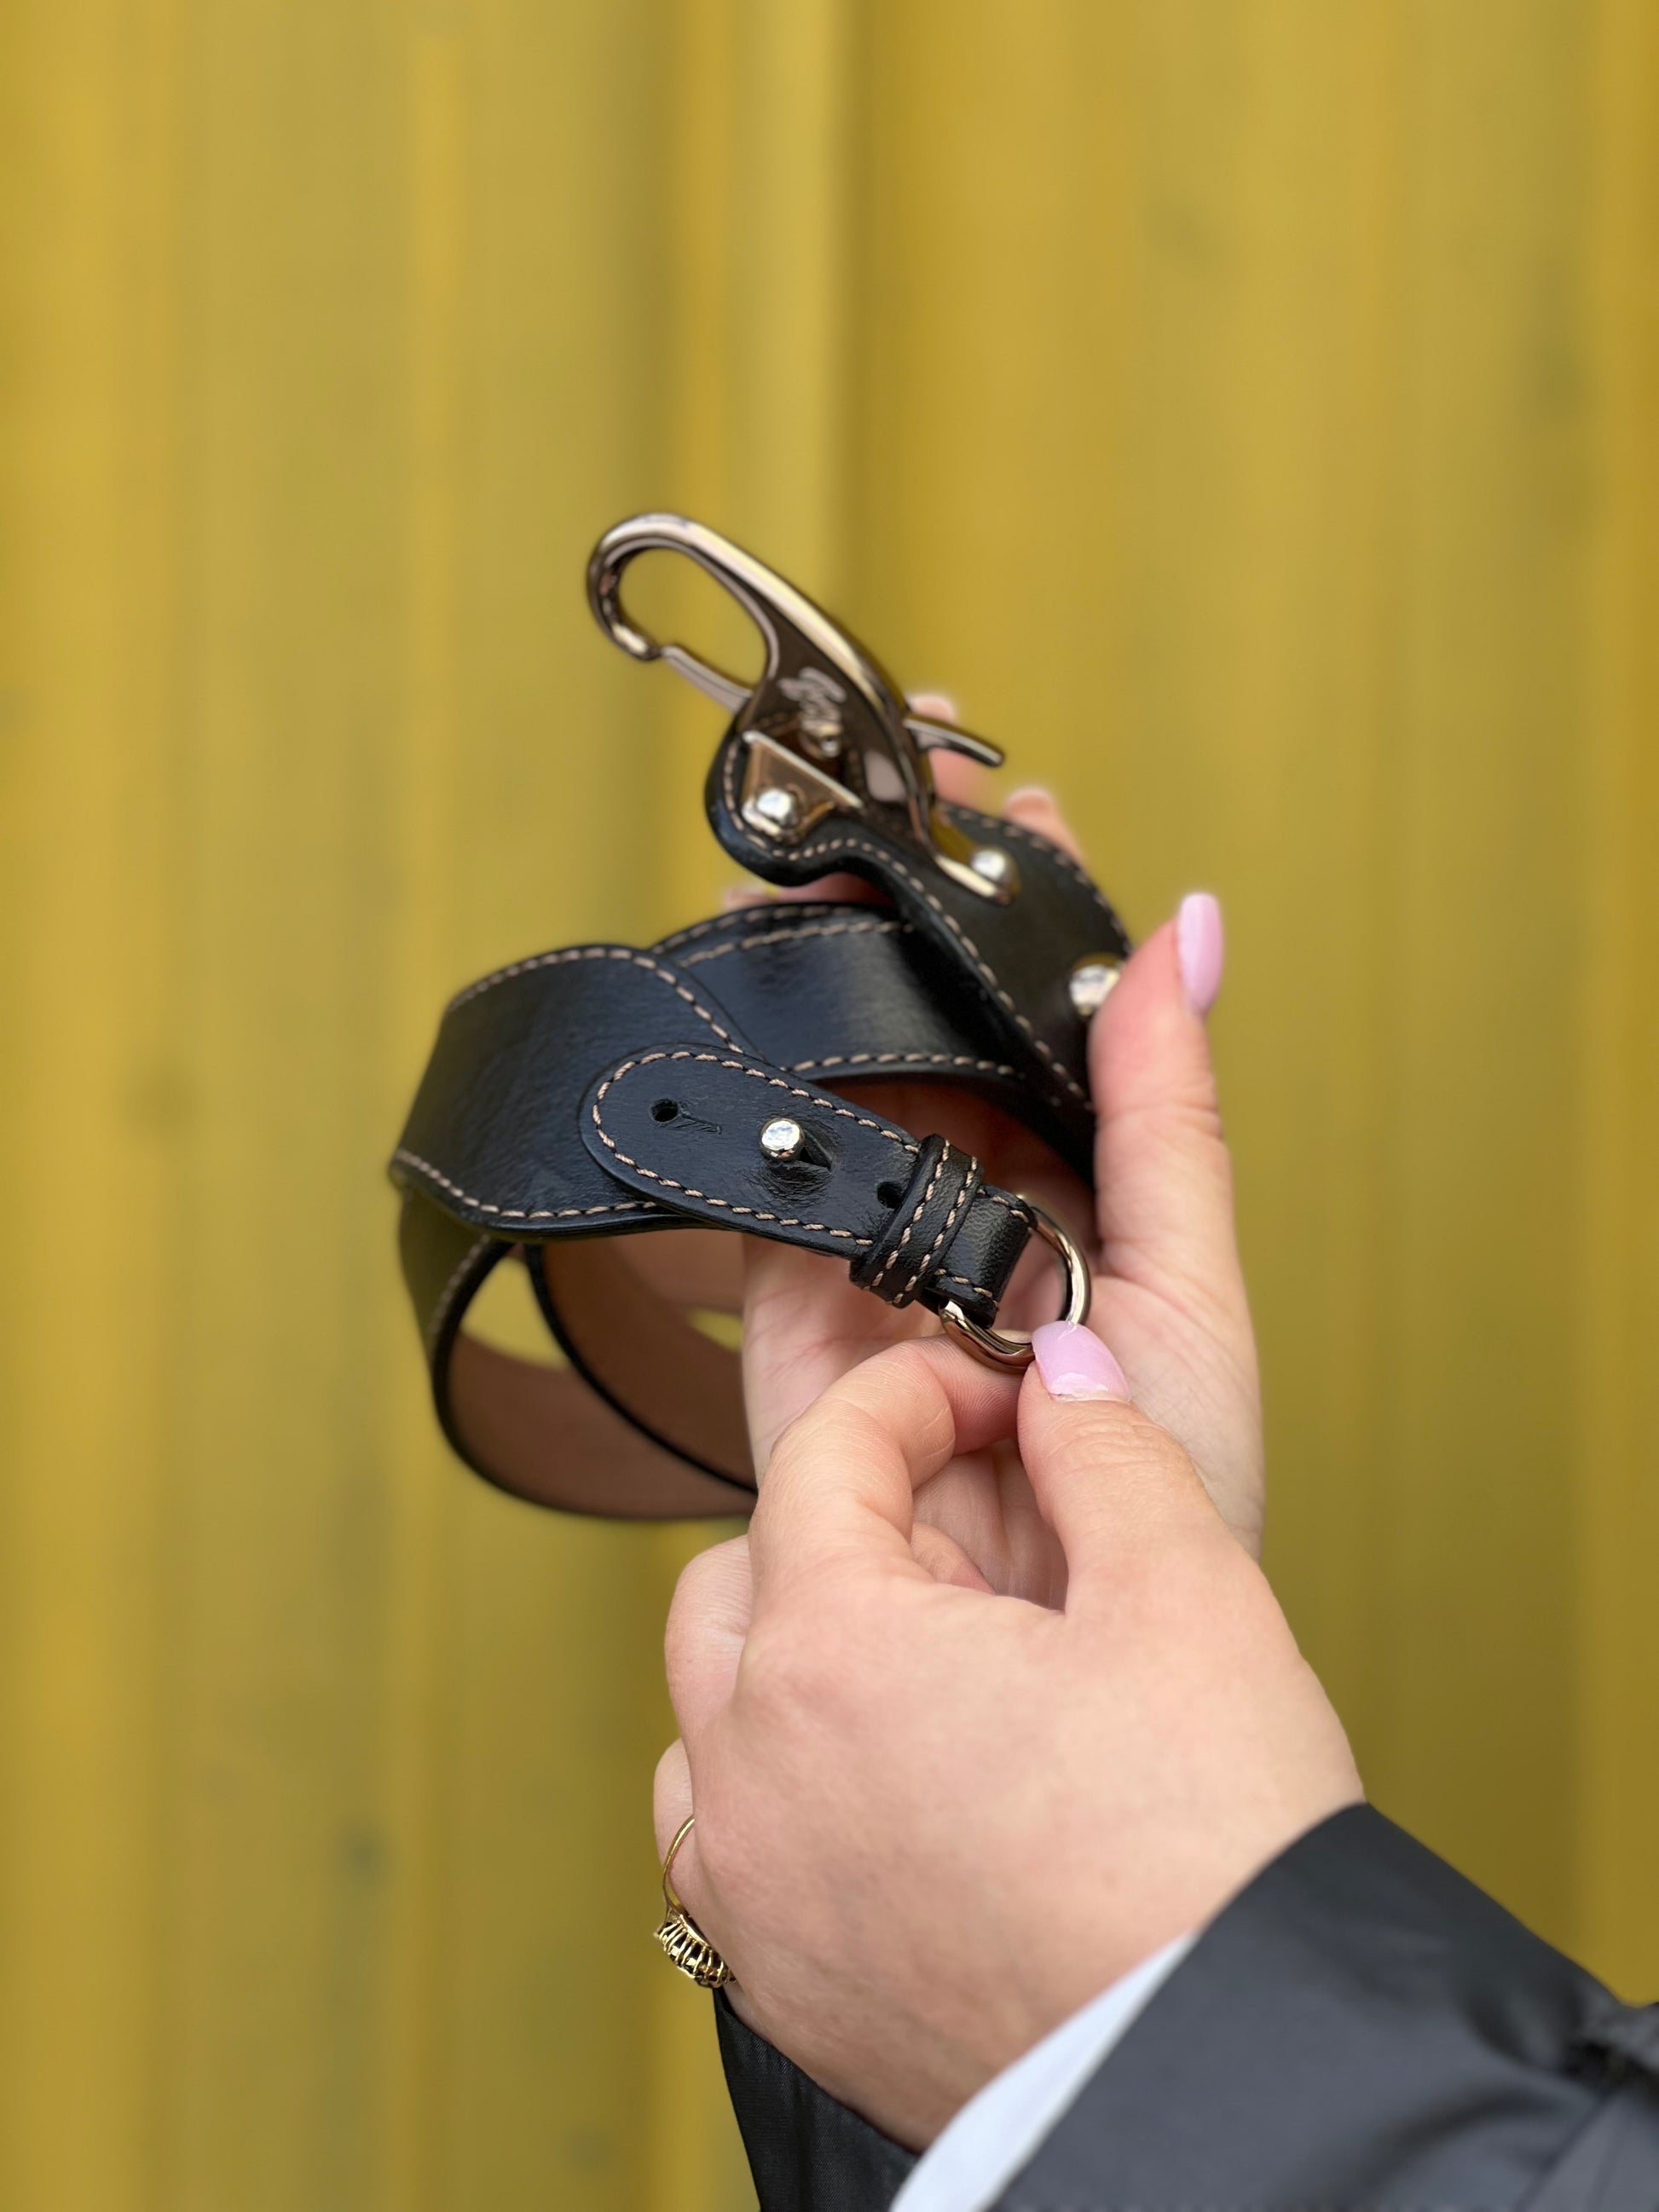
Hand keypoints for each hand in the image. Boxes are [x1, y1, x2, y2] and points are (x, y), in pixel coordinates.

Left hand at [655, 1334, 1361, 2148]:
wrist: (1228, 2082)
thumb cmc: (1211, 1856)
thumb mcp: (1188, 1594)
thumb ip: (1106, 1449)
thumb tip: (1061, 1374)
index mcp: (830, 1652)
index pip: (822, 1453)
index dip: (916, 1396)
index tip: (994, 1399)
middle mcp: (752, 1771)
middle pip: (740, 1572)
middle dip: (843, 1522)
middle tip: (979, 1542)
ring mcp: (751, 1892)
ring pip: (713, 1711)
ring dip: (792, 1658)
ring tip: (934, 1667)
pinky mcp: (778, 1988)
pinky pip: (727, 1842)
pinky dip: (783, 1785)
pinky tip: (895, 1791)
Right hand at [738, 694, 1262, 1609]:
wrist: (1060, 1659)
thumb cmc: (1165, 1491)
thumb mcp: (1186, 1275)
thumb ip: (1165, 1107)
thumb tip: (1189, 932)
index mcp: (1077, 1193)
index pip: (1038, 1017)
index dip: (1018, 904)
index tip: (1002, 792)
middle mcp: (969, 1213)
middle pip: (920, 1032)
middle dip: (898, 913)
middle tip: (889, 789)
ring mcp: (874, 1261)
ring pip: (832, 1085)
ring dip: (818, 975)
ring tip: (814, 861)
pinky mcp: (785, 1320)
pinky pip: (758, 1190)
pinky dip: (746, 1096)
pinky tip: (748, 998)